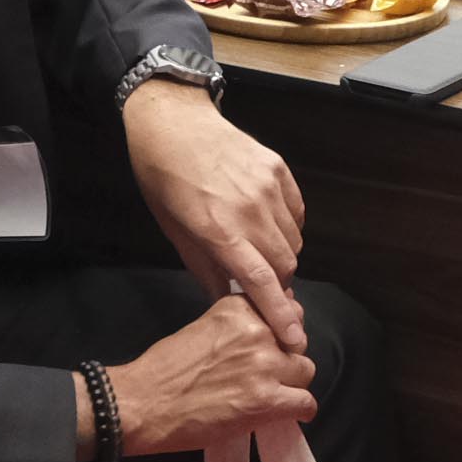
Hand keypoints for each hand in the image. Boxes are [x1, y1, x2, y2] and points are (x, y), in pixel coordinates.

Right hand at [98, 293, 316, 459]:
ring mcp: (264, 365)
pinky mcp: (266, 400)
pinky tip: (289, 413)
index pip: (286, 310)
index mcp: (239, 309)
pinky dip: (300, 410)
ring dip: (293, 384)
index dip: (283, 331)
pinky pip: (305, 403)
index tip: (276, 344)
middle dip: (287, 358)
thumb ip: (236, 327)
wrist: (142, 404)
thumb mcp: (203, 329)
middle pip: (299, 342)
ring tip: (275, 396)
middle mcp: (257, 331)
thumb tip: (265, 332)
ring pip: (305, 372)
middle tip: (270, 375)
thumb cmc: (164, 369)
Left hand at [125, 79, 306, 331]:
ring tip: (257, 249)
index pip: (262, 281)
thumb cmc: (164, 179)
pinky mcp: (279, 170)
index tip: (294, 338)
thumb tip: (229, 301)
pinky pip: (297, 213)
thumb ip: (206, 269)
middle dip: (277, 284)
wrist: (174, 122)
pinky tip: (266, 224)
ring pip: (294, 241)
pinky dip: (287, 228)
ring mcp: (269, 186)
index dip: (280, 314)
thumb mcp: (175, 230)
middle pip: (285, 265)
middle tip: (260, 285)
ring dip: (281, 256)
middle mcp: (250, 209)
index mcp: (218, 229)